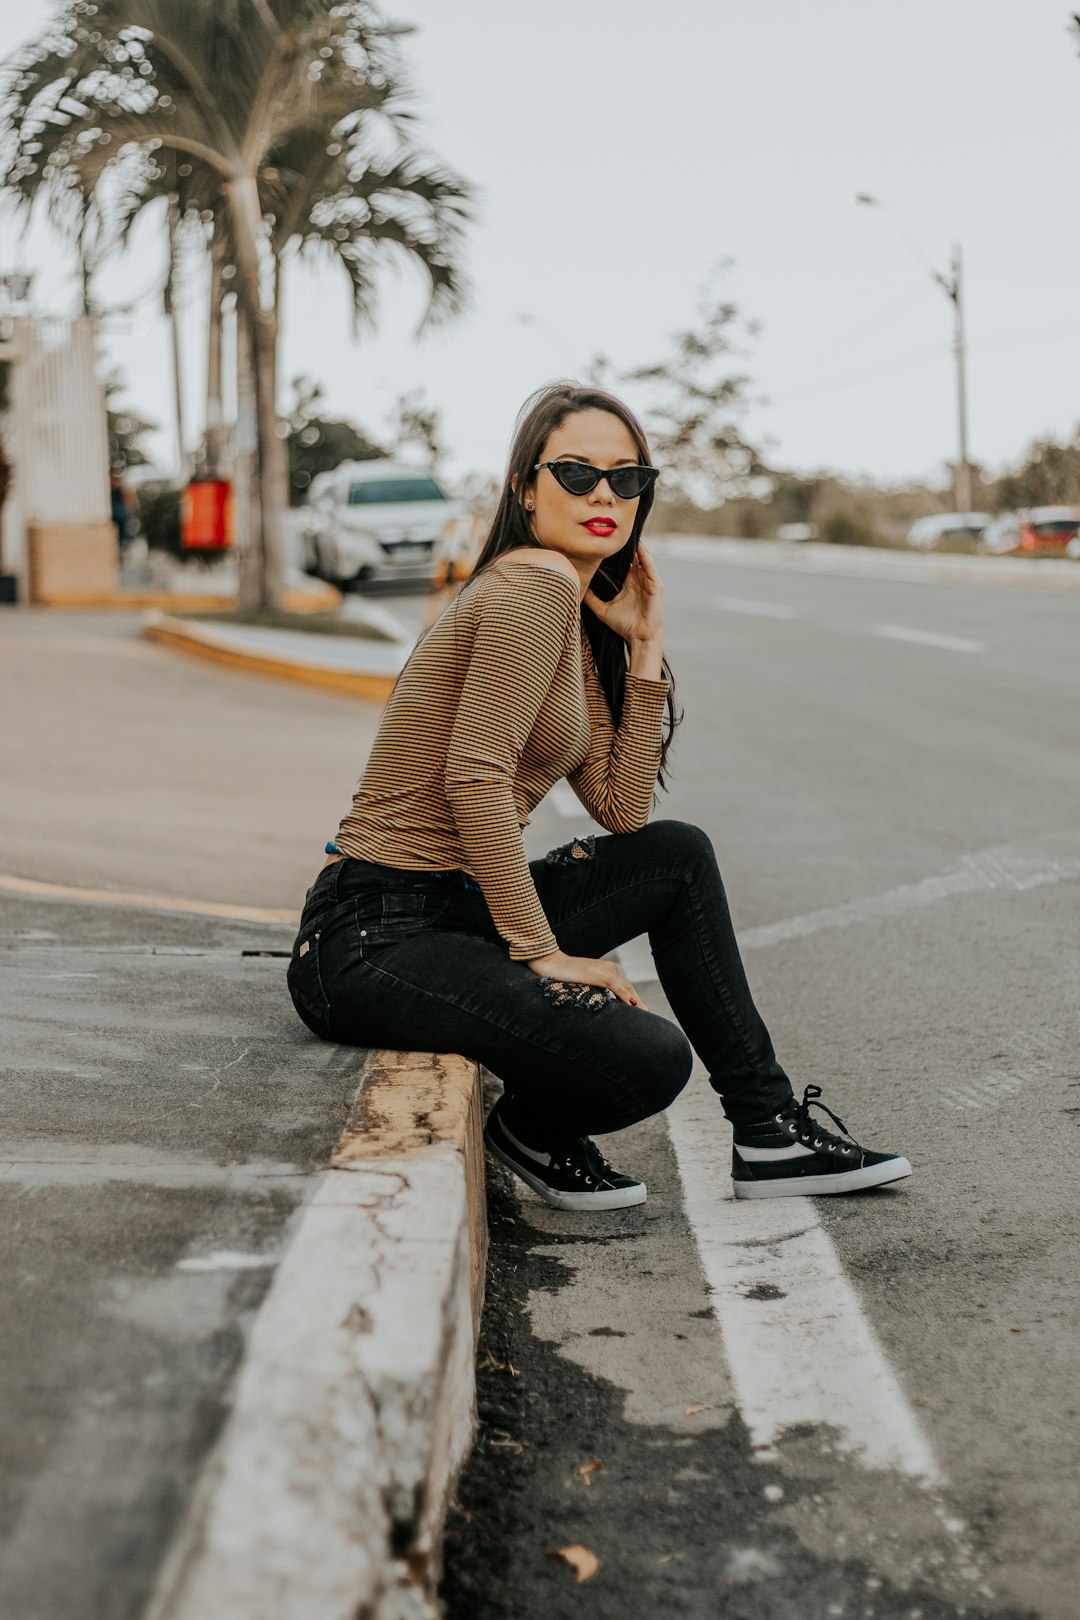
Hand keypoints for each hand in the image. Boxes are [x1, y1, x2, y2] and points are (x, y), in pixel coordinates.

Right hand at [525, 949, 648, 1010]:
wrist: (550, 962)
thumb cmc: (561, 975)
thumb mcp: (581, 983)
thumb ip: (593, 990)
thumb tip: (599, 1004)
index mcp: (606, 970)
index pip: (624, 987)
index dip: (633, 999)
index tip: (641, 1010)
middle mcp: (610, 968)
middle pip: (629, 989)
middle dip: (639, 1003)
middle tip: (649, 1015)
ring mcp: (606, 971)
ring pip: (627, 989)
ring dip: (637, 1003)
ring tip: (646, 1015)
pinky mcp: (601, 975)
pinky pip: (617, 988)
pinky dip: (627, 997)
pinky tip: (634, 1006)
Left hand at [583, 540, 663, 645]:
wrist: (639, 638)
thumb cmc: (624, 625)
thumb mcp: (602, 610)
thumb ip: (591, 599)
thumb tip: (577, 590)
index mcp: (629, 583)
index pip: (625, 563)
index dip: (618, 552)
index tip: (608, 540)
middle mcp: (640, 580)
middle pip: (635, 557)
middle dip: (628, 545)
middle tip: (619, 529)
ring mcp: (649, 582)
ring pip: (644, 559)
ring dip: (638, 547)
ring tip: (630, 532)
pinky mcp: (656, 587)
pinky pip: (651, 568)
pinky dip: (646, 557)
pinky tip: (641, 547)